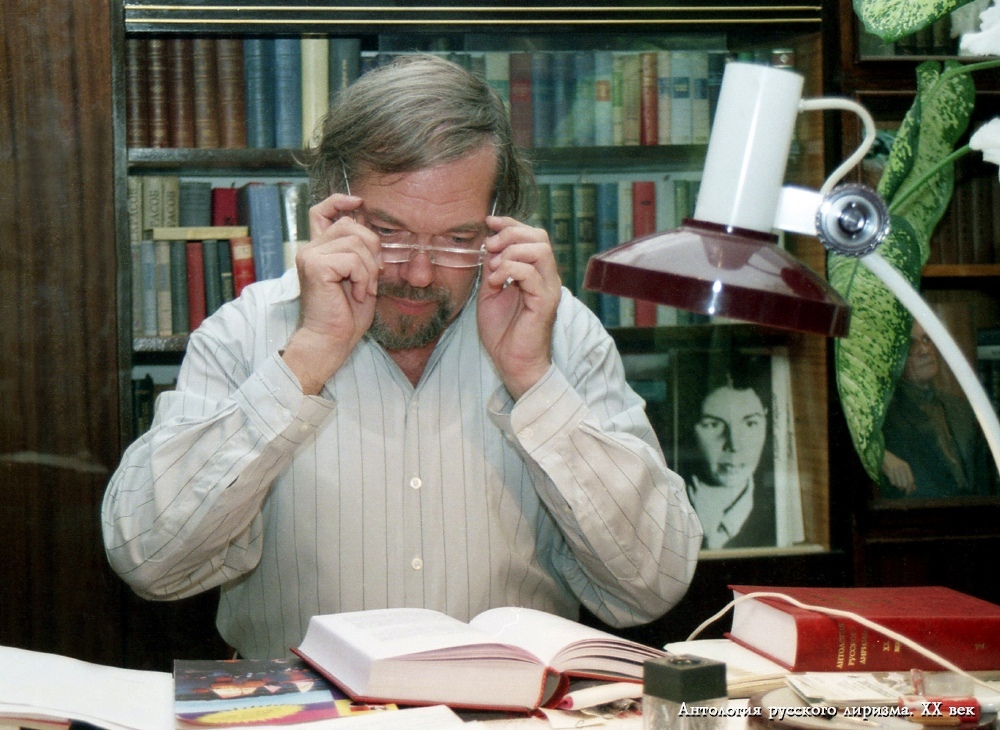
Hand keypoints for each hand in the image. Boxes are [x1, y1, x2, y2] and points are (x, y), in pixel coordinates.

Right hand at [282, 193, 380, 393]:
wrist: (331, 341)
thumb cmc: (346, 315)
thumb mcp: (360, 277)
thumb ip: (360, 252)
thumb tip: (372, 227)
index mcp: (319, 250)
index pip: (322, 211)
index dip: (340, 200)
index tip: (360, 202)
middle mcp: (310, 248)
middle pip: (350, 225)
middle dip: (372, 248)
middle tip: (372, 277)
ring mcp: (310, 255)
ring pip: (355, 242)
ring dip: (369, 268)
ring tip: (363, 289)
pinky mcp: (315, 266)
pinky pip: (353, 259)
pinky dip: (363, 278)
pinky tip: (357, 295)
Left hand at [477, 216, 561, 399]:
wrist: (512, 362)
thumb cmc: (503, 332)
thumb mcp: (490, 292)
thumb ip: (492, 268)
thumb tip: (487, 245)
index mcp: (535, 272)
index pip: (531, 235)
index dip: (510, 223)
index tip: (488, 222)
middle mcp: (546, 277)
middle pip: (539, 236)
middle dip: (511, 234)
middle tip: (490, 247)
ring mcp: (548, 288)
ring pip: (540, 250)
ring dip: (511, 252)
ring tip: (493, 267)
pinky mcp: (545, 302)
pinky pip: (532, 274)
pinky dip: (510, 270)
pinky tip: (495, 281)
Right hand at [882, 449, 915, 493]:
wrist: (884, 455)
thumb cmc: (894, 463)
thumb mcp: (903, 468)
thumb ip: (909, 477)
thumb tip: (914, 488)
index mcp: (906, 466)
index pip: (911, 480)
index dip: (910, 488)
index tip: (908, 492)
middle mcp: (901, 467)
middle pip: (905, 483)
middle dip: (904, 488)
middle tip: (901, 490)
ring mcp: (895, 469)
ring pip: (899, 483)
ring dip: (898, 486)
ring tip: (896, 484)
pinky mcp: (889, 470)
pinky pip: (893, 481)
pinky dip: (893, 483)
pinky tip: (892, 481)